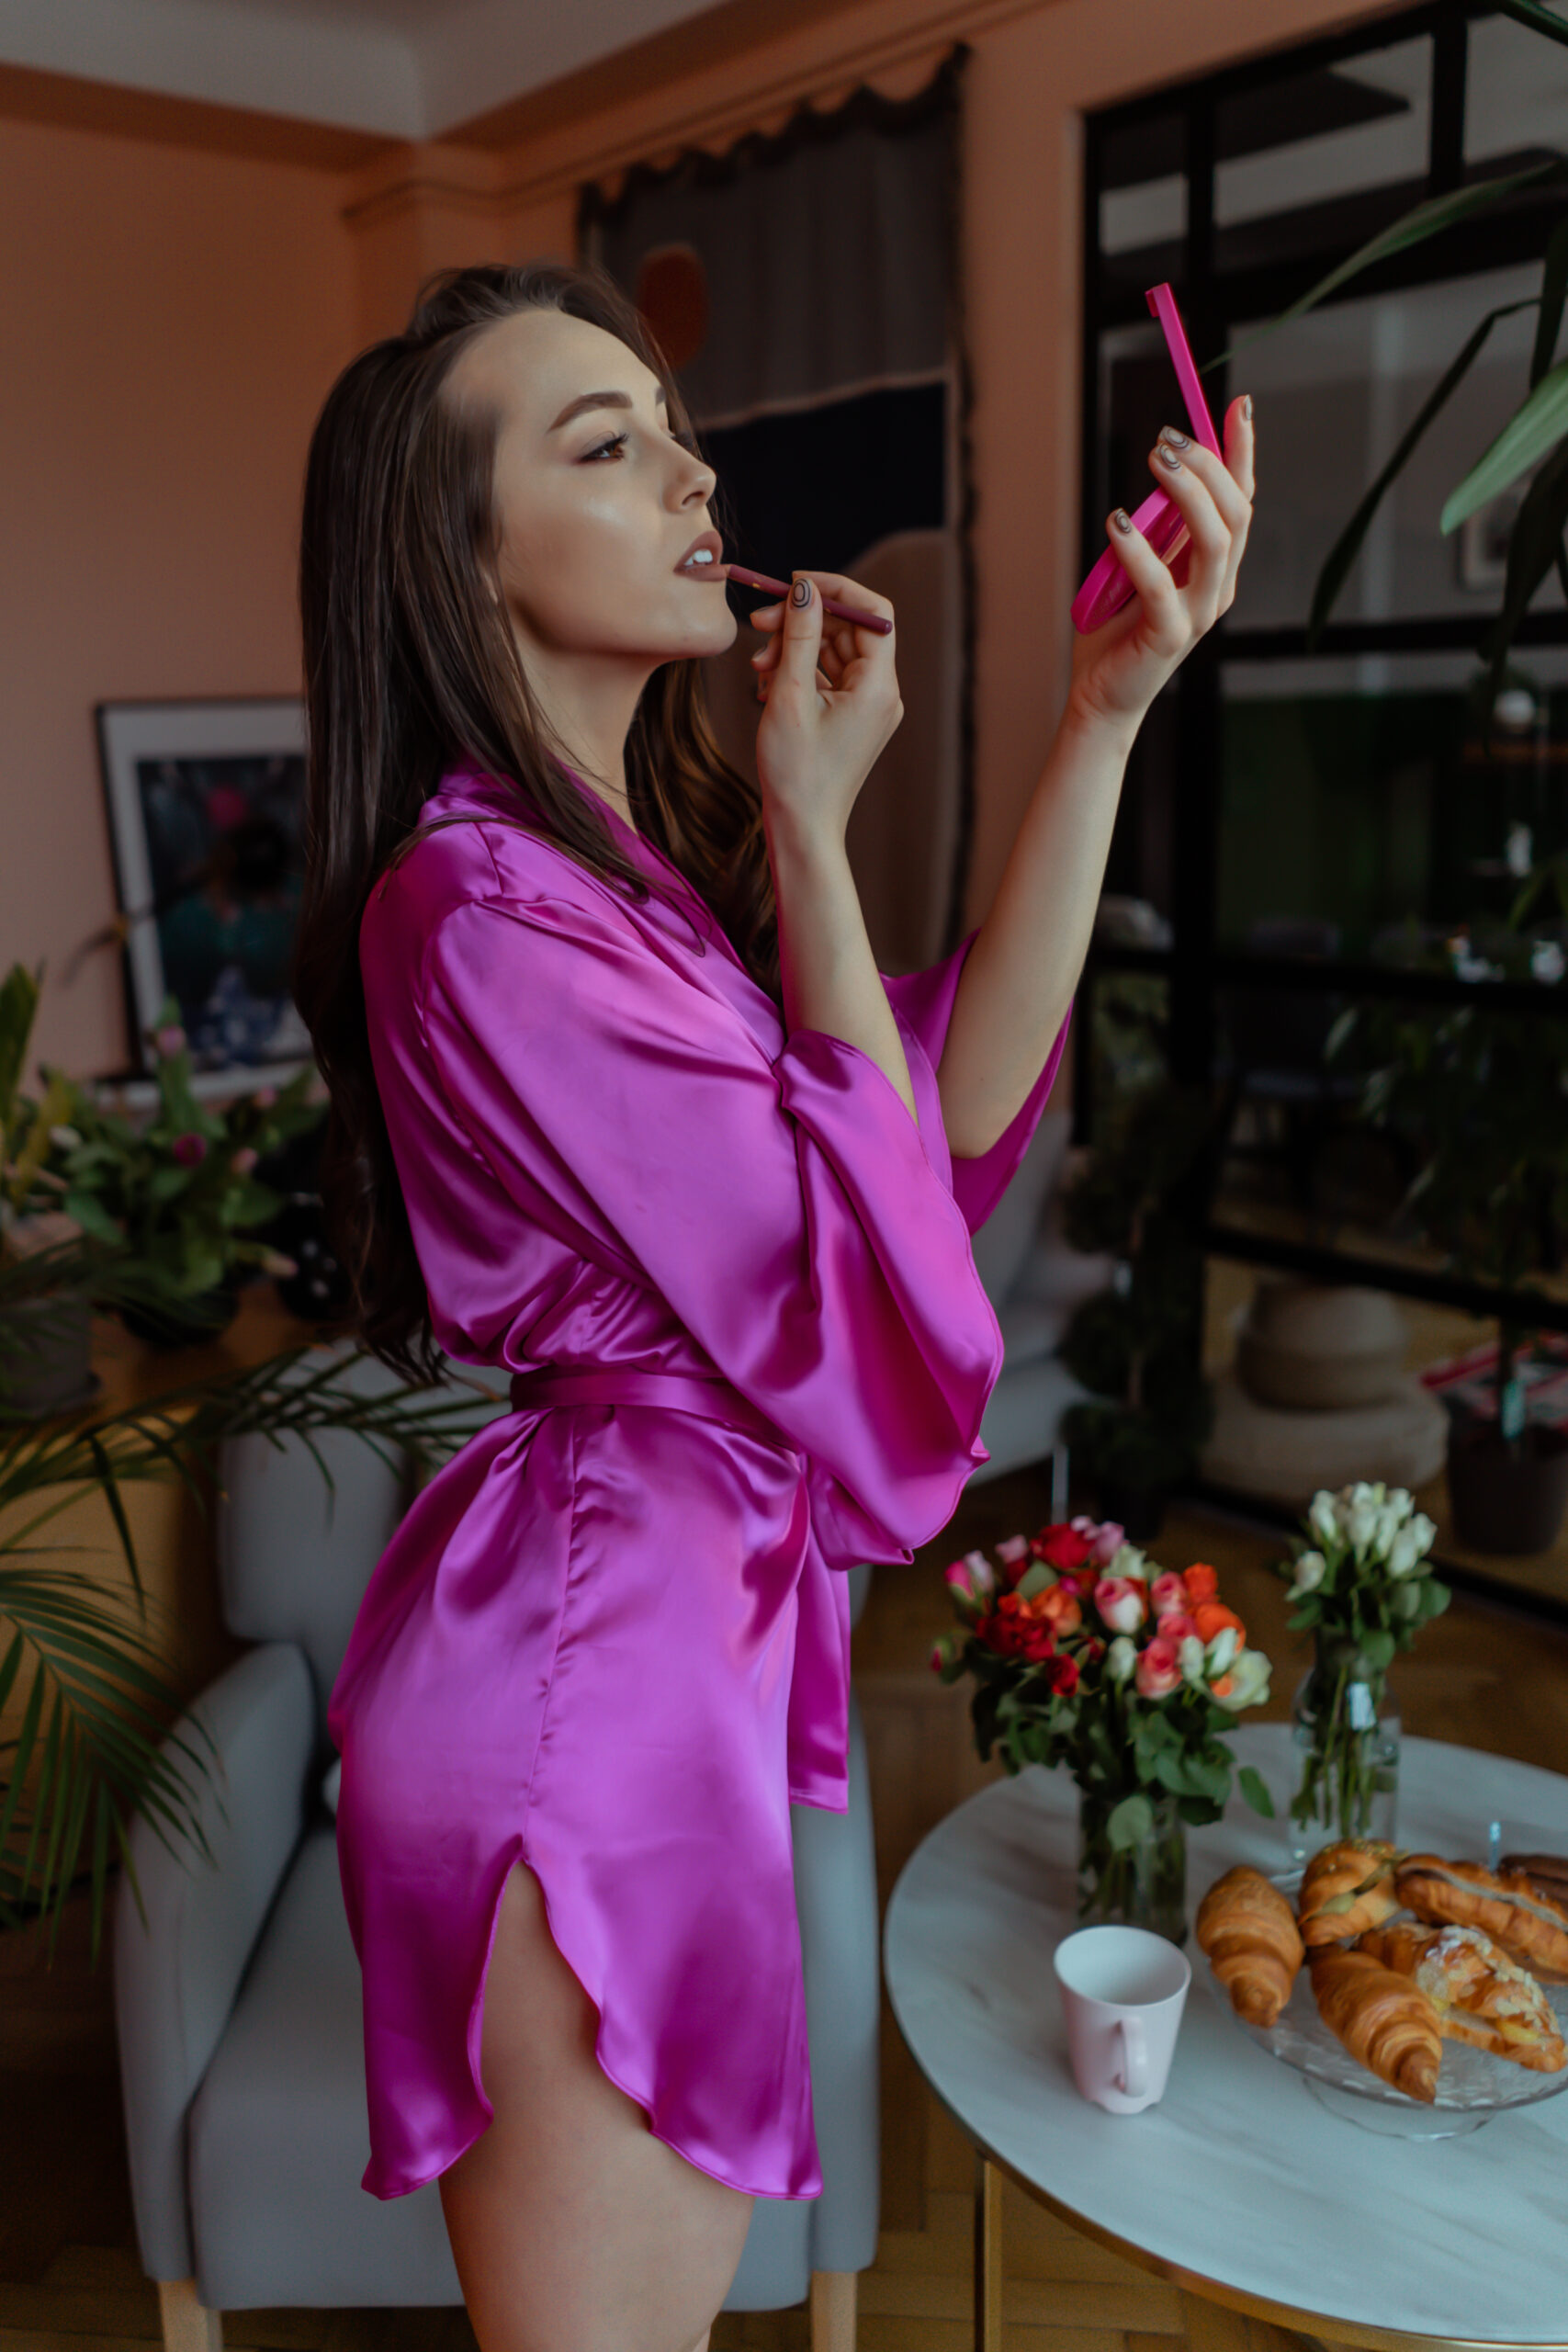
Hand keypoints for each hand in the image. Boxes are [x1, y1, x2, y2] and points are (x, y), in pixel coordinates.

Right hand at [746, 572, 902, 844]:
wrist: (802, 828)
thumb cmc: (796, 771)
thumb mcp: (790, 695)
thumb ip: (799, 635)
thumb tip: (804, 588)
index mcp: (879, 686)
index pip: (872, 612)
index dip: (834, 589)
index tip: (793, 585)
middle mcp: (882, 693)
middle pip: (848, 630)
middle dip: (802, 622)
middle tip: (758, 624)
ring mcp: (867, 707)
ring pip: (833, 652)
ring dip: (793, 648)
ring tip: (757, 668)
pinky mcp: (851, 718)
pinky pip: (827, 678)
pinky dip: (798, 673)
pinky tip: (767, 688)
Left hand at [1067, 395, 1255, 735]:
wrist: (1101, 695)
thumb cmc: (1117, 629)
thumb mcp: (1139, 564)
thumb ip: (1157, 528)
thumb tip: (1161, 470)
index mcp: (1216, 568)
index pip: (1241, 500)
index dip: (1243, 453)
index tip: (1238, 406)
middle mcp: (1218, 587)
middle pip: (1235, 513)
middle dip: (1208, 465)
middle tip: (1166, 438)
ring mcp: (1199, 614)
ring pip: (1215, 541)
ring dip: (1187, 493)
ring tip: (1152, 460)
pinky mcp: (1170, 636)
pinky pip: (1161, 584)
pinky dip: (1139, 548)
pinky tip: (1116, 521)